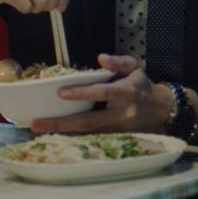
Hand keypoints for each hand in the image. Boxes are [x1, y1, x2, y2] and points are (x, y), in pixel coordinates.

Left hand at [30, 54, 172, 134]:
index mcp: (126, 92)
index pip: (101, 92)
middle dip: (61, 123)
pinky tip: (54, 136)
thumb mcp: (135, 68)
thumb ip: (118, 62)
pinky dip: (72, 139)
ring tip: (39, 130)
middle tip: (36, 122)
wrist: (161, 111)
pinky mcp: (114, 140)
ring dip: (62, 133)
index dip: (81, 93)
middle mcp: (120, 114)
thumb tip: (101, 58)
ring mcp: (117, 131)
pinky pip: (90, 140)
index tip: (60, 93)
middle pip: (88, 121)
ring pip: (86, 134)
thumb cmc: (142, 86)